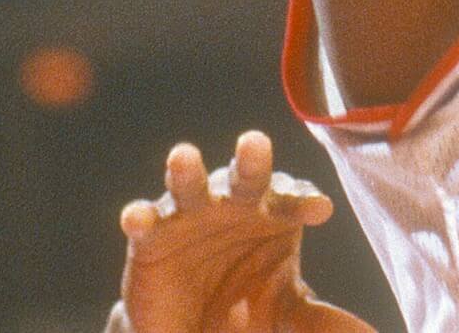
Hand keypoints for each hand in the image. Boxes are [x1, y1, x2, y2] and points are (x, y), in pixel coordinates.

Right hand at [115, 132, 360, 332]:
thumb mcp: (284, 313)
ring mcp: (191, 215)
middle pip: (246, 176)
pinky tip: (137, 217)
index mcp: (274, 212)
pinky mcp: (151, 238)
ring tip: (182, 156)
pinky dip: (141, 216)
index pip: (293, 199)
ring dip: (187, 172)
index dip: (304, 200)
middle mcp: (234, 203)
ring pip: (190, 186)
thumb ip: (316, 319)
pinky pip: (146, 221)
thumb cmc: (248, 302)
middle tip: (255, 144)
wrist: (192, 327)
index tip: (320, 211)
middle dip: (251, 161)